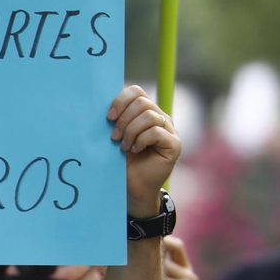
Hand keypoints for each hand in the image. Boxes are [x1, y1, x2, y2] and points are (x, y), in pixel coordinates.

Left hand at [108, 86, 181, 216]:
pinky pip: (156, 132)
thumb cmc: (124, 162)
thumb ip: (117, 119)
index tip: (109, 117)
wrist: (134, 188)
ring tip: (124, 146)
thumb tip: (104, 103)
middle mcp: (161, 118)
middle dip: (124, 119)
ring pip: (149, 116)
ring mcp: (170, 131)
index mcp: (147, 112)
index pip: (137, 91)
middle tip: (115, 137)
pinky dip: (141, 140)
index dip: (121, 100)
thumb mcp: (117, 137)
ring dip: (131, 131)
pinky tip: (135, 150)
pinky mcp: (174, 144)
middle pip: (142, 102)